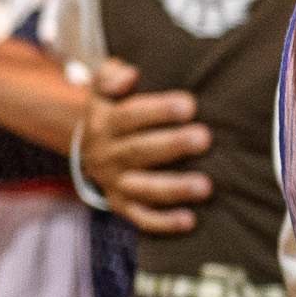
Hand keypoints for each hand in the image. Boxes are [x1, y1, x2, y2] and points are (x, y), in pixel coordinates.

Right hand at [77, 54, 215, 235]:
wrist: (90, 148)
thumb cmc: (113, 110)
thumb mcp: (103, 88)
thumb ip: (111, 74)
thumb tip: (129, 75)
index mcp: (103, 122)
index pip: (130, 115)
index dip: (159, 110)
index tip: (189, 105)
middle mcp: (106, 155)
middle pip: (139, 151)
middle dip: (173, 145)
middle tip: (204, 138)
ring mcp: (115, 183)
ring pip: (144, 188)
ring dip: (174, 188)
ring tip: (205, 186)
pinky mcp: (123, 206)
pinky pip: (142, 218)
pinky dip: (164, 222)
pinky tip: (191, 220)